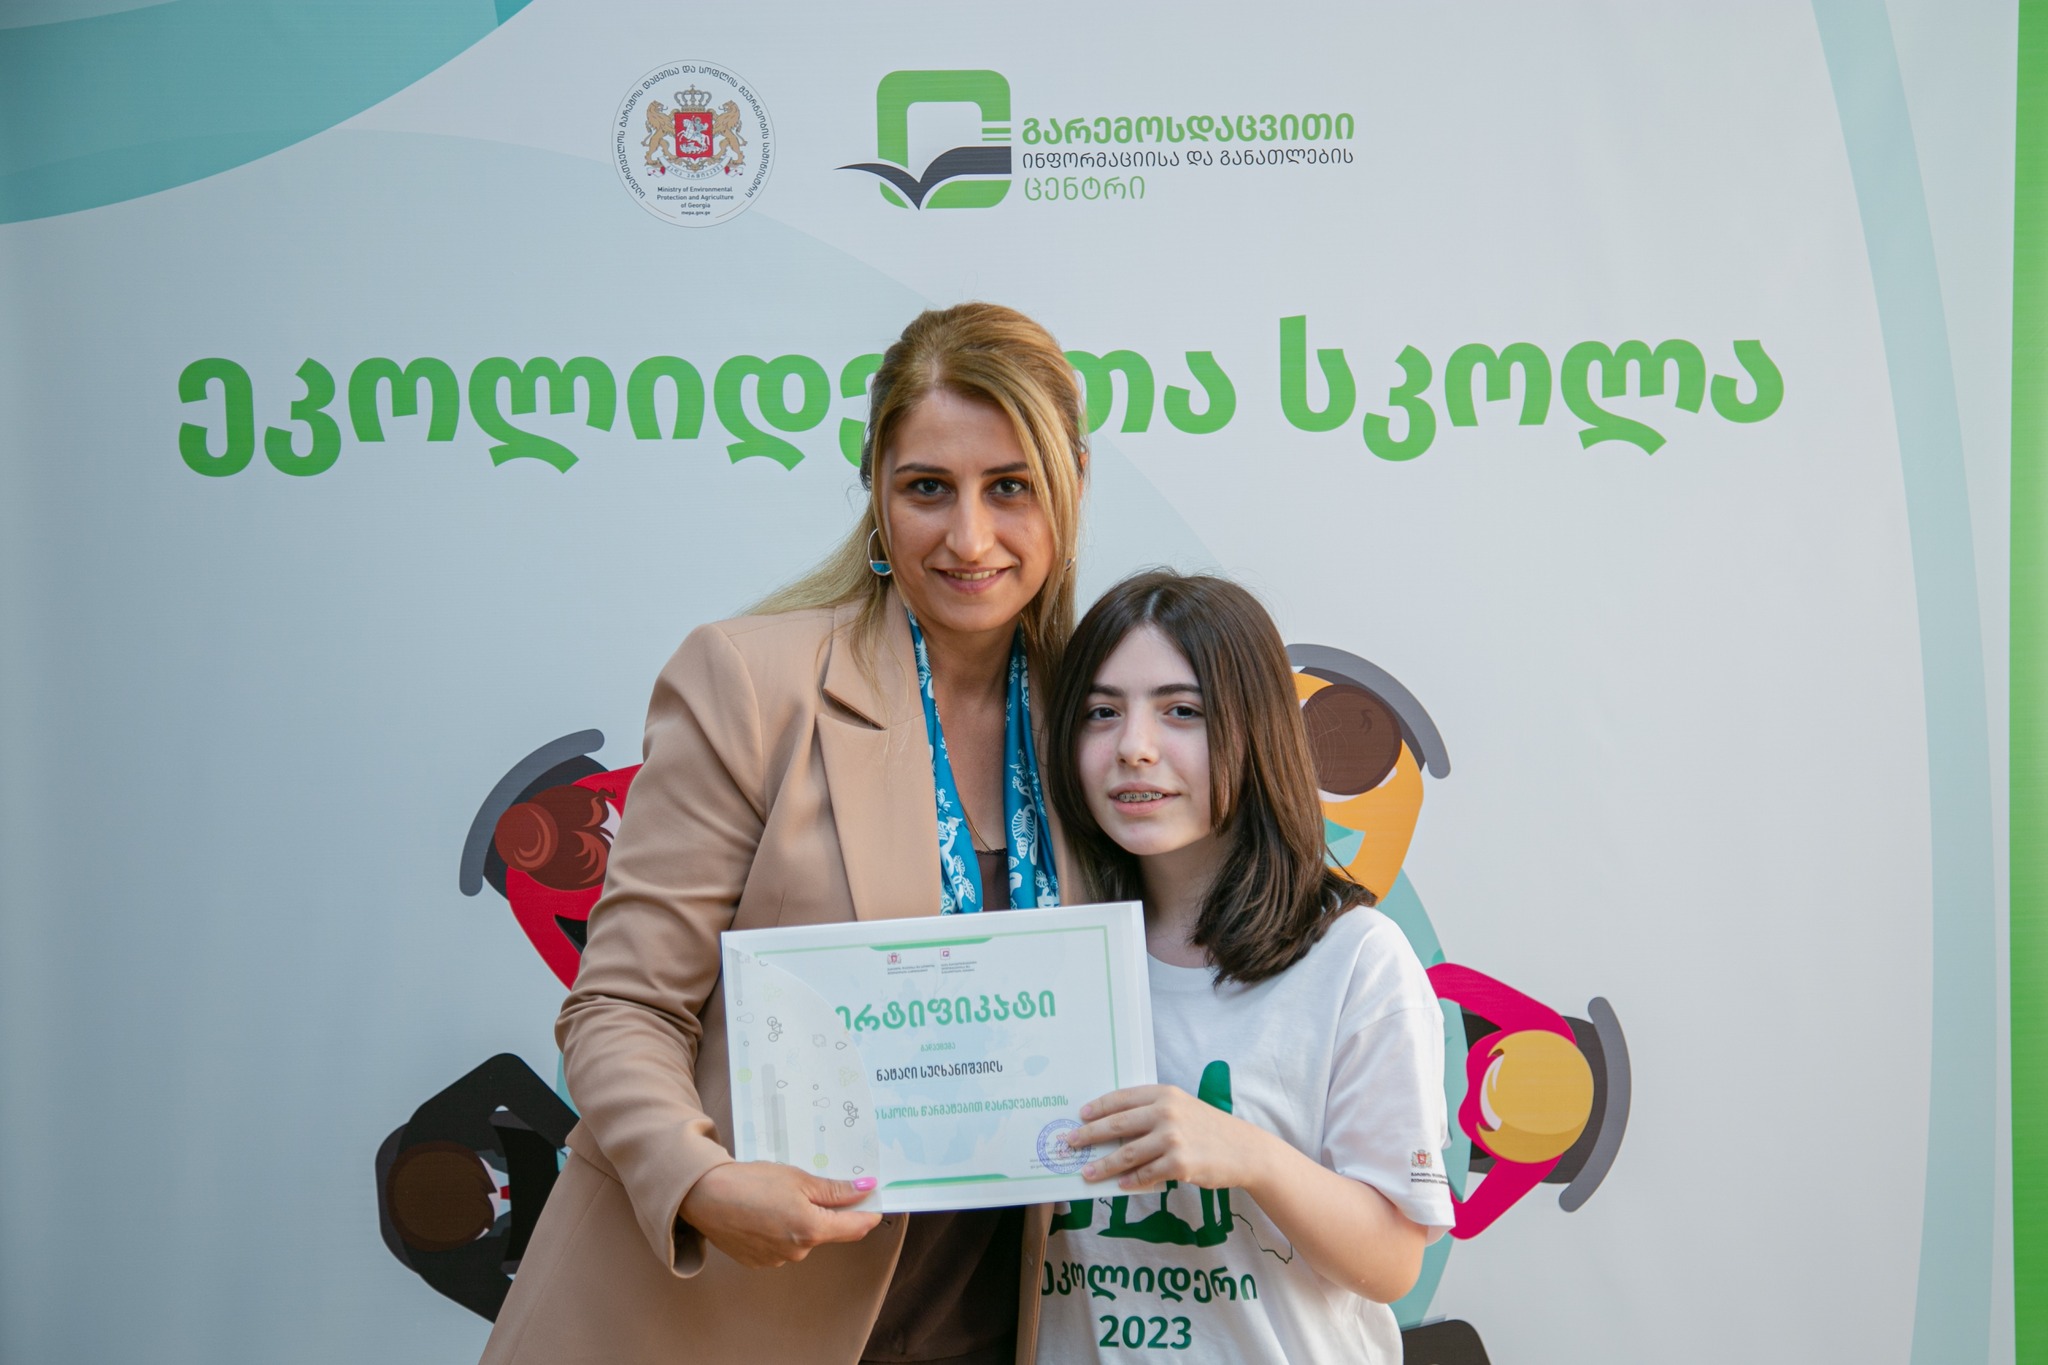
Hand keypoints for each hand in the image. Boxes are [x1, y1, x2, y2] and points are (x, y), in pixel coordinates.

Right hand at [678, 1161, 881, 1267]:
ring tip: (778, 1197)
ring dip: (802, 1221)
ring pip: (804, 1239)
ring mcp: (778, 1260)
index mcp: (811, 1229)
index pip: (855, 1227)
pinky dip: (781, 1230)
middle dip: (828, 1212)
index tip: (874, 1200)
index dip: (869, 1213)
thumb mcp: (798, 1178)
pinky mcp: (759, 1262)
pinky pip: (782, 1246)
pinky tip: (764, 1212)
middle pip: (828, 1231)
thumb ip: (835, 1190)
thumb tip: (866, 1189)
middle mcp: (798, 1251)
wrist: (705, 1196)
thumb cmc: (751, 1182)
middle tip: (813, 1186)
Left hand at [1066, 1085, 1273, 1193]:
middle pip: (1117, 1125)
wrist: (1245, 1149)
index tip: (1080, 1115)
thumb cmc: (1209, 1128)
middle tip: (1070, 1142)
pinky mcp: (1180, 1164)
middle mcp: (1166, 1112)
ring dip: (1103, 1165)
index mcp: (1164, 1094)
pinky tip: (1120, 1185)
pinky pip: (1146, 1174)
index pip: (1121, 1098)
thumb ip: (1153, 1112)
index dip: (1098, 1107)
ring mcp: (1173, 1138)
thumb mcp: (1183, 1108)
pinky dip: (1131, 1181)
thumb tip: (1114, 1127)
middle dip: (1089, 1135)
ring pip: (1127, 1154)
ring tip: (1087, 1173)